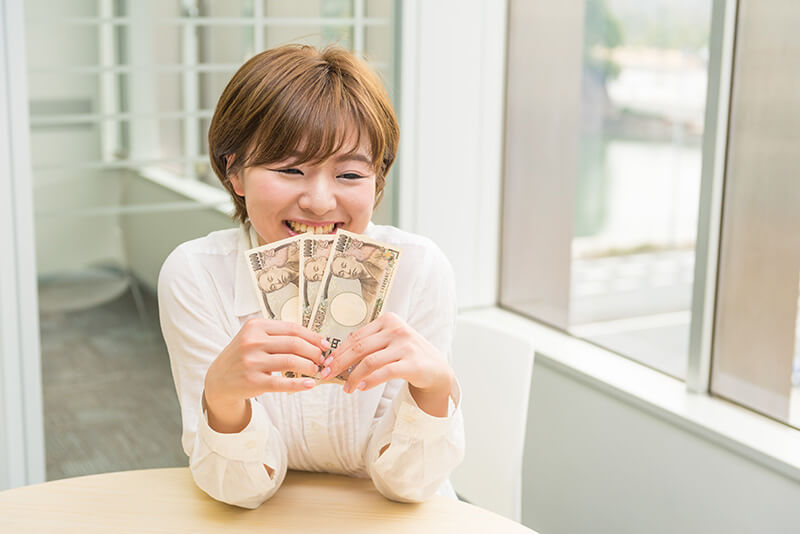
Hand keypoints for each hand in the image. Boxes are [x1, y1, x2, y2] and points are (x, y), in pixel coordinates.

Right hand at [204, 318, 329, 431]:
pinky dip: (299, 384)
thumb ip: (278, 335)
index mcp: (255, 326)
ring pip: (291, 361)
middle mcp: (252, 341)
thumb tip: (313, 339)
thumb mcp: (254, 337)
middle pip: (294, 344)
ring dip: (309, 366)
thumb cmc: (243, 356)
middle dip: (314, 352)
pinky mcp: (252, 381)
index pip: (292, 328)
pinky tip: (309, 384)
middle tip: (322, 359)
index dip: (312, 336)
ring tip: (316, 370)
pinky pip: (282, 383)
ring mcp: (251, 362)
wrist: (218, 379)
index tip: (324, 343)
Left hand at [320, 313, 454, 413]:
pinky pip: (384, 373)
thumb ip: (370, 344)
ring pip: (369, 362)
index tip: (327, 363)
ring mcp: (405, 346)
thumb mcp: (390, 341)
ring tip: (347, 389)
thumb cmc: (407, 354)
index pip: (357, 336)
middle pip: (359, 348)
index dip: (339, 351)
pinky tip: (362, 388)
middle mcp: (397, 330)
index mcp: (388, 320)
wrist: (436, 368)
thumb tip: (337, 357)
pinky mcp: (412, 364)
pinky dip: (370, 381)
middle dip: (340, 363)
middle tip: (327, 375)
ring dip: (353, 377)